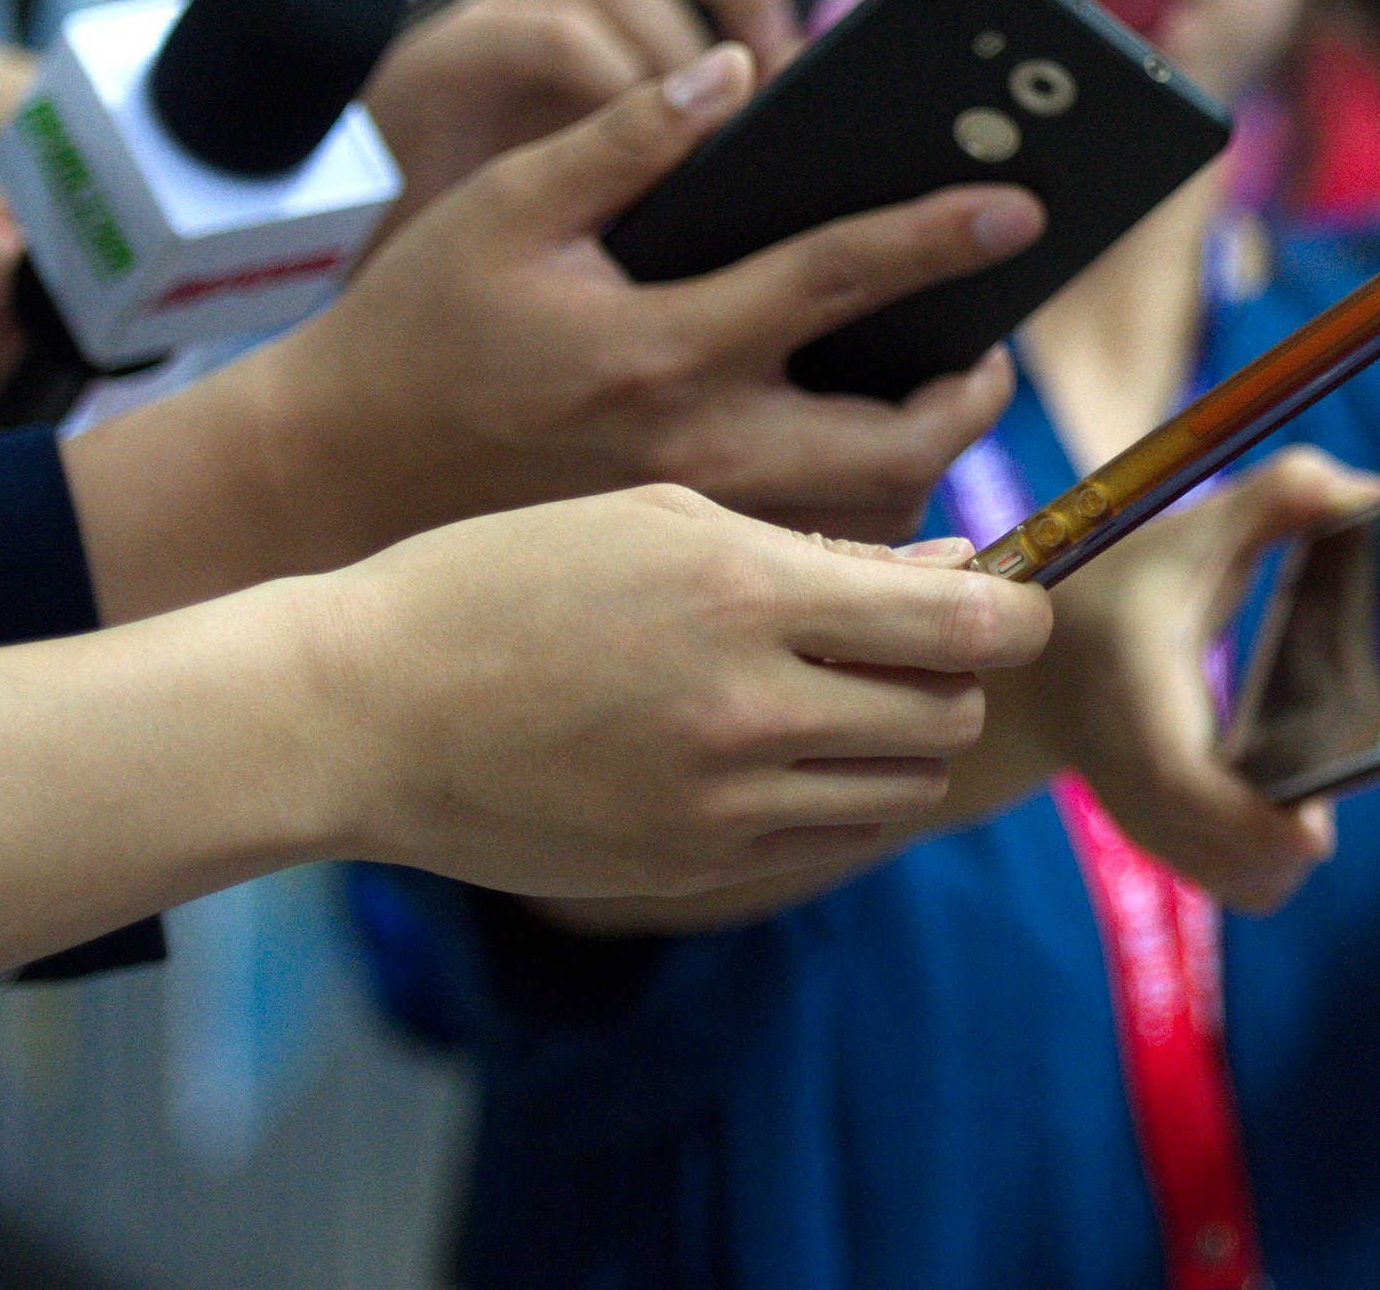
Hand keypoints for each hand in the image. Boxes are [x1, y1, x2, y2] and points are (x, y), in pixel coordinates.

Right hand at [152, 45, 1045, 599]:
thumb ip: (625, 138)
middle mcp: (691, 447)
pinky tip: (873, 483)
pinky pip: (813, 569)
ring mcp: (690, 525)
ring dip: (930, 472)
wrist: (327, 482)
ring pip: (867, 524)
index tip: (1021, 207)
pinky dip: (866, 533)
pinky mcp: (677, 575)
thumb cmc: (418, 332)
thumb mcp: (505, 211)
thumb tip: (738, 69)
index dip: (939, 236)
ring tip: (942, 408)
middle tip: (989, 354)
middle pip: (893, 440)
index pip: (837, 277)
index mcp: (656, 345)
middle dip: (968, 393)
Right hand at [288, 484, 1050, 900]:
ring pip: (906, 785)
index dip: (1019, 608)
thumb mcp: (665, 513)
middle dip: (960, 671)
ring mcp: (721, 804)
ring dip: (907, 737)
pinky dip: (845, 794)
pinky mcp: (690, 868)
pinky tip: (790, 748)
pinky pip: (834, 840)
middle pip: (953, 710)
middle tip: (917, 638)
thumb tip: (957, 563)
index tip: (1015, 596)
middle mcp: (750, 709)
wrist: (361, 709)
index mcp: (749, 592)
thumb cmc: (506, 578)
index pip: (965, 619)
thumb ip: (820, 546)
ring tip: (849, 691)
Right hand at [367, 0, 801, 219]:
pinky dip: (618, 84)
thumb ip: (687, 11)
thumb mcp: (615, 53)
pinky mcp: (433, 38)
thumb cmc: (510, 130)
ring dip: (685, 51)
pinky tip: (635, 127)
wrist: (390, 218)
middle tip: (780, 51)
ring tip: (713, 111)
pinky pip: (557, 33)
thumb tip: (796, 26)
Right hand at [1011, 449, 1379, 910]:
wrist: (1034, 655)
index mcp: (1136, 696)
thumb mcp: (1192, 527)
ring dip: (1289, 854)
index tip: (1317, 832)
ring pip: (1240, 882)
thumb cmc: (1124, 582)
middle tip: (1338, 783)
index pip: (1182, 786)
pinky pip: (1234, 880)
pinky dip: (1273, 859)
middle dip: (1294, 841)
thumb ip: (1281, 496)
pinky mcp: (1166, 842)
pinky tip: (1293, 801)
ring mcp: (1147, 821)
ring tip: (1318, 785)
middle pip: (1227, 860)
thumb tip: (1376, 493)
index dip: (1251, 821)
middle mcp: (1134, 777)